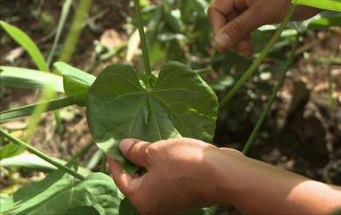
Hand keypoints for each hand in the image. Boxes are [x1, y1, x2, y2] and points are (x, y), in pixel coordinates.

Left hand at [108, 138, 243, 214]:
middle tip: (130, 139)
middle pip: (136, 180)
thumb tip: (123, 147)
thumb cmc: (185, 163)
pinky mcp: (185, 193)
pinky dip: (164, 165)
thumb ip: (136, 150)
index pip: (119, 178)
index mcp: (142, 200)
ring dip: (150, 161)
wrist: (224, 174)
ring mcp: (171, 200)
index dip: (115, 159)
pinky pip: (167, 178)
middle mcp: (155, 205)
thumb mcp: (156, 152)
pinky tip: (166, 149)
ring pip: (153, 178)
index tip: (112, 144)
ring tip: (148, 140)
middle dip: (133, 159)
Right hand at [208, 0, 318, 56]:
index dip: (218, 29)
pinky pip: (245, 27)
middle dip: (230, 37)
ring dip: (238, 41)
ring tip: (248, 52)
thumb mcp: (262, 12)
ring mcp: (249, 5)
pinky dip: (246, 39)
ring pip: (234, 26)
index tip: (225, 46)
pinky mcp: (259, 13)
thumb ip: (239, 27)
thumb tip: (219, 44)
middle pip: (224, 19)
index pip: (217, 10)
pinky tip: (251, 48)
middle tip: (244, 51)